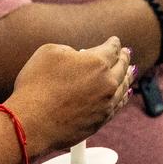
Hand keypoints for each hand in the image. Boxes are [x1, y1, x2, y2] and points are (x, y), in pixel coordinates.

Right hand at [9, 37, 132, 153]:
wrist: (31, 123)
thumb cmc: (36, 85)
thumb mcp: (49, 52)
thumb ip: (70, 50)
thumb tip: (77, 58)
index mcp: (97, 62)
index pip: (111, 49)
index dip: (113, 43)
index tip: (114, 41)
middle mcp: (107, 83)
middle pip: (122, 68)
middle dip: (124, 58)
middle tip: (126, 53)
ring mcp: (106, 104)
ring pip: (123, 88)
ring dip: (128, 77)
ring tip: (131, 71)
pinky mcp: (100, 121)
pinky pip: (117, 106)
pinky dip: (123, 97)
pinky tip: (124, 94)